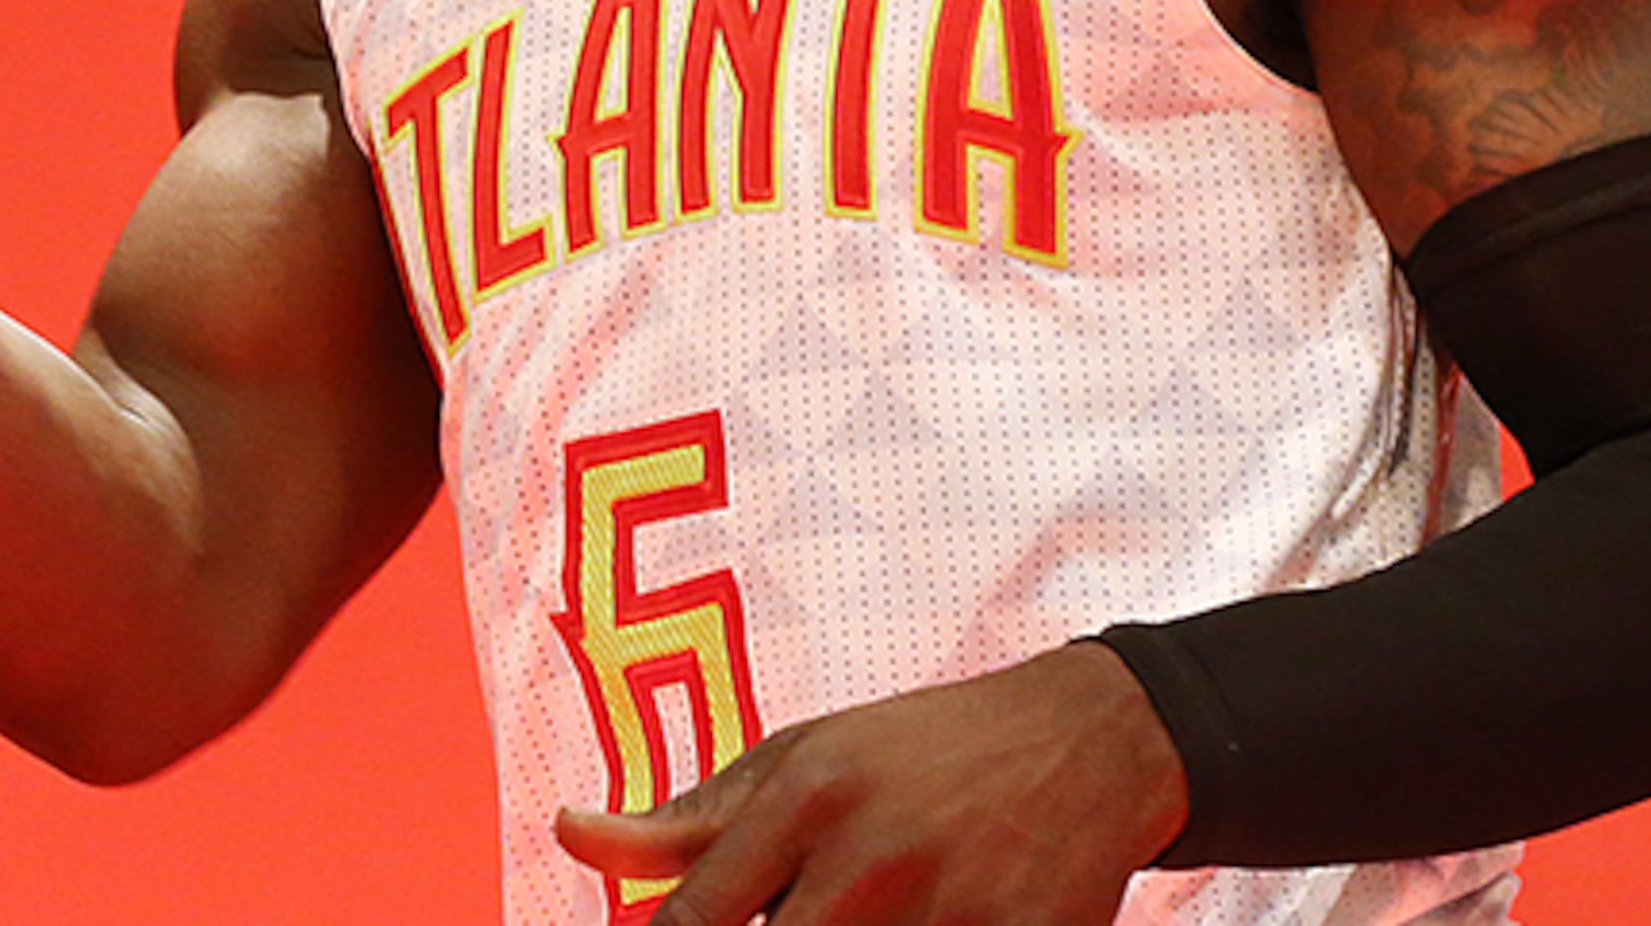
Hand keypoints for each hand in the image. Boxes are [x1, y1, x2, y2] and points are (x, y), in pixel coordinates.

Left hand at [552, 642, 1184, 924]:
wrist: (1085, 742)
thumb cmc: (915, 754)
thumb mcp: (796, 760)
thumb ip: (682, 819)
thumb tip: (566, 833)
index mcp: (804, 798)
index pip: (696, 922)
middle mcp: (869, 855)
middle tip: (809, 914)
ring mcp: (949, 911)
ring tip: (872, 909)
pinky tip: (929, 916)